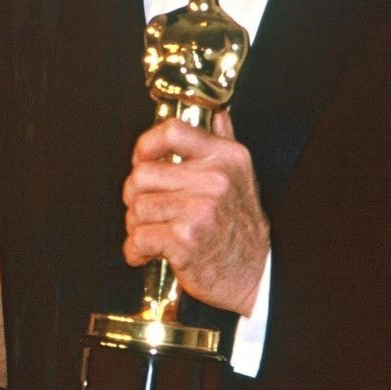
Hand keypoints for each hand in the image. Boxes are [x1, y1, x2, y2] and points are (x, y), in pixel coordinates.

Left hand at [123, 109, 268, 313]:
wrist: (255, 274)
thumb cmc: (241, 228)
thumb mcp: (242, 177)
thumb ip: (224, 142)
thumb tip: (217, 115)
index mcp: (225, 158)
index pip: (173, 131)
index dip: (146, 144)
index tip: (141, 160)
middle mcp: (214, 179)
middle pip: (142, 174)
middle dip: (135, 197)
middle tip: (145, 211)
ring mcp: (200, 209)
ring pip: (137, 207)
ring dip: (136, 226)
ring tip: (151, 234)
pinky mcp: (186, 239)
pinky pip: (139, 237)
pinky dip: (135, 250)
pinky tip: (146, 253)